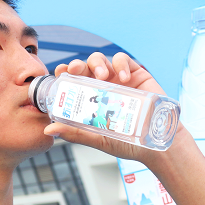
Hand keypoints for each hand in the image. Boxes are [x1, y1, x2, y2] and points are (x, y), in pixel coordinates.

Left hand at [44, 52, 169, 161]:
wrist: (156, 144)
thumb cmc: (126, 143)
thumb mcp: (97, 138)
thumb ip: (74, 133)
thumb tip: (48, 130)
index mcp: (89, 98)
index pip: (73, 80)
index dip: (65, 72)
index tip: (60, 72)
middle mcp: (101, 86)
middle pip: (85, 66)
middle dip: (78, 64)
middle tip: (77, 69)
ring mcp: (118, 79)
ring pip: (101, 59)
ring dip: (97, 62)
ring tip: (101, 75)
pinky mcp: (136, 74)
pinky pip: (124, 60)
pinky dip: (121, 64)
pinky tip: (123, 78)